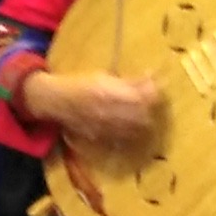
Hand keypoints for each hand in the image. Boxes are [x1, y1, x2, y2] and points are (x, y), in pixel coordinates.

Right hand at [27, 71, 162, 153]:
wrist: (55, 101)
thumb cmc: (79, 84)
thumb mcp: (103, 76)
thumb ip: (127, 81)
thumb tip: (152, 78)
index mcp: (109, 92)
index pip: (142, 95)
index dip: (155, 90)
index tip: (160, 84)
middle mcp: (109, 111)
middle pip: (144, 115)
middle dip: (152, 107)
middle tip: (154, 100)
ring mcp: (106, 126)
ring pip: (137, 129)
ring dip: (146, 121)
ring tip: (146, 113)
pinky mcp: (102, 137)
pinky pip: (124, 139)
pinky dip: (133, 133)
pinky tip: (134, 126)